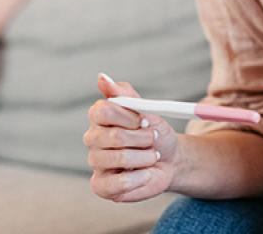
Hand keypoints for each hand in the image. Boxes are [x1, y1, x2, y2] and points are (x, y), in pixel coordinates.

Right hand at [83, 73, 178, 202]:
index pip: (101, 111)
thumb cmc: (154, 133)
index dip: (128, 117)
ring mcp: (95, 162)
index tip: (145, 121)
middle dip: (142, 138)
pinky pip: (118, 183)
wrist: (170, 160)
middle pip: (113, 136)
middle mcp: (92, 138)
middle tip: (153, 139)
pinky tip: (145, 174)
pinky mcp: (101, 185)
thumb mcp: (146, 109)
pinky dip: (139, 178)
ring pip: (119, 158)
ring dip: (145, 158)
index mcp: (99, 116)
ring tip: (151, 157)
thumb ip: (124, 94)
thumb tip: (101, 77)